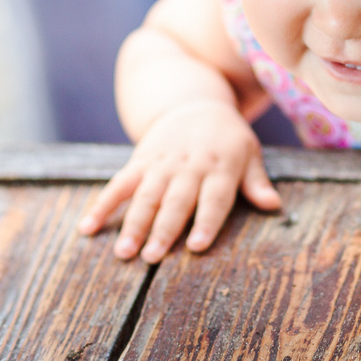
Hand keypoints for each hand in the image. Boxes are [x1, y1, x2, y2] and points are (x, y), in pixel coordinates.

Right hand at [77, 102, 280, 261]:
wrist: (196, 103)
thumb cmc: (228, 138)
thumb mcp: (249, 153)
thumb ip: (257, 182)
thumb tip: (274, 205)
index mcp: (220, 167)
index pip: (214, 199)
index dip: (205, 222)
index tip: (196, 246)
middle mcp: (189, 166)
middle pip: (175, 201)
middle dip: (163, 230)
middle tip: (152, 257)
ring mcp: (161, 164)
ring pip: (145, 196)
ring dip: (132, 224)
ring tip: (124, 252)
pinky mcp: (139, 161)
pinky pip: (118, 184)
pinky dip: (102, 206)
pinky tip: (87, 229)